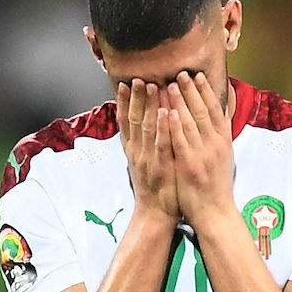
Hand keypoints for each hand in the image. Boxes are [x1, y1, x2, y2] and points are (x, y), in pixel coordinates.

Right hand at [117, 79, 178, 221]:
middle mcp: (137, 152)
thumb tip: (143, 125)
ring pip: (147, 127)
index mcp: (133, 151)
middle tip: (137, 77)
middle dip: (136, 97)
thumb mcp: (143, 164)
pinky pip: (163, 144)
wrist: (155, 215)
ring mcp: (149, 159)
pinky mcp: (162, 167)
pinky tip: (167, 111)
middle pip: (134, 120)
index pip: (126, 121)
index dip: (124, 102)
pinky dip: (164, 127)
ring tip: (150, 85)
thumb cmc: (154, 188)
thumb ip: (143, 145)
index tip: (124, 83)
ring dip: (149, 105)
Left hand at [164, 72, 234, 224]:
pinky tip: (168, 111)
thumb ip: (220, 134)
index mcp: (224, 141)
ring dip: (180, 101)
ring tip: (169, 84)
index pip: (215, 109)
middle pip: (203, 111)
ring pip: (191, 122)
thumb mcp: (224, 156)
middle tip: (180, 73)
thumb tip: (219, 113)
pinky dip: (175, 125)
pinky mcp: (189, 165)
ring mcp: (203, 154)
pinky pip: (181, 141)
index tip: (197, 76)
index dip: (206, 91)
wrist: (215, 212)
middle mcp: (215, 144)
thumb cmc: (216, 184)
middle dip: (191, 90)